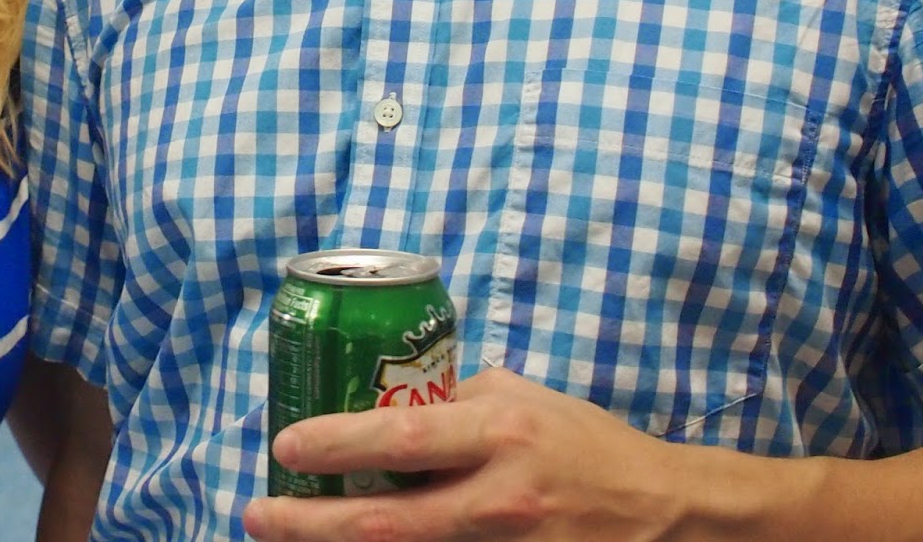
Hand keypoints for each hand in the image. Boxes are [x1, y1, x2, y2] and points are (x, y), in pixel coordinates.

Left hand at [242, 367, 693, 541]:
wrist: (663, 514)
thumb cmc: (582, 442)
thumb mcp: (519, 395)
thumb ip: (454, 399)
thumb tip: (385, 400)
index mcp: (498, 432)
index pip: (399, 439)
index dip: (333, 444)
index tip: (284, 445)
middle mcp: (499, 499)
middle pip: (385, 523)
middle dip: (308, 523)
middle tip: (258, 513)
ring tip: (288, 536)